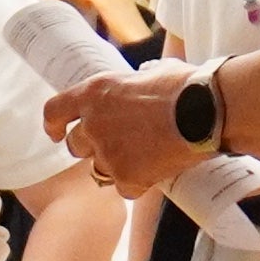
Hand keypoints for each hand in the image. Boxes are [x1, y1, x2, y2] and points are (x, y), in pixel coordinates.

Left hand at [48, 65, 212, 199]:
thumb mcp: (153, 73)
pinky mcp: (125, 176)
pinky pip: (123, 188)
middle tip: (116, 146)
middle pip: (75, 146)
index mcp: (95, 92)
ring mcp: (107, 152)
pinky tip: (156, 171)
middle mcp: (93, 123)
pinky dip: (138, 184)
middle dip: (91, 148)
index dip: (52, 125)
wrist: (206, 112)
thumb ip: (136, 83)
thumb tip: (146, 78)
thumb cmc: (187, 87)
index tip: (55, 134)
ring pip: (99, 170)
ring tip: (144, 158)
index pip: (54, 111)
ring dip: (116, 167)